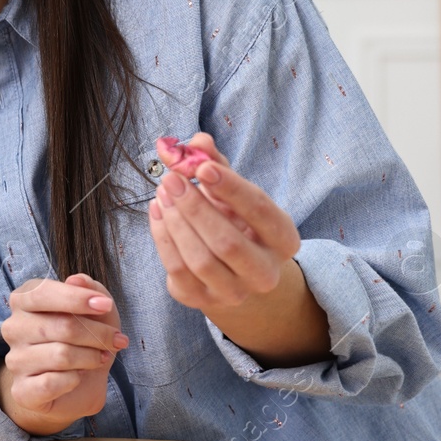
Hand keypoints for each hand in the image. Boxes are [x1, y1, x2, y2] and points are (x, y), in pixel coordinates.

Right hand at [0, 274, 127, 435]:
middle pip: (61, 326)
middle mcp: (14, 327)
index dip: (78, 299)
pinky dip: (74, 380)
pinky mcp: (22, 390)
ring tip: (100, 358)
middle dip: (97, 334)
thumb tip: (76, 280)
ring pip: (61, 355)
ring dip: (90, 358)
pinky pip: (51, 383)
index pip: (44, 293)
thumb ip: (88, 288)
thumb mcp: (95, 310)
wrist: (75, 386)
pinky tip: (78, 377)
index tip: (106, 305)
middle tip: (116, 340)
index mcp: (24, 300)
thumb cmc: (83, 340)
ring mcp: (15, 360)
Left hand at [149, 133, 301, 310]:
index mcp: (284, 241)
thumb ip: (215, 163)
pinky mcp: (201, 300)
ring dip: (176, 222)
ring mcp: (234, 292)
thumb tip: (195, 140)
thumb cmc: (234, 220)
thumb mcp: (231, 190)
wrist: (231, 271)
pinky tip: (156, 211)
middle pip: (227, 243)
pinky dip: (162, 237)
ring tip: (162, 191)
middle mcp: (265, 273)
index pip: (261, 212)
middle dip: (195, 208)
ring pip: (200, 260)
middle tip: (171, 178)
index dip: (231, 188)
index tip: (203, 166)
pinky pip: (177, 270)